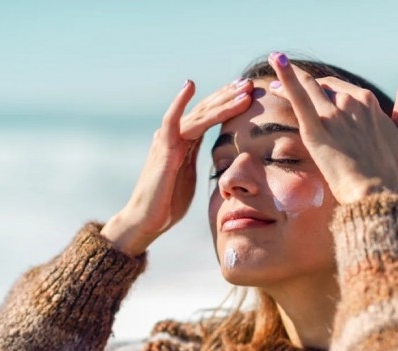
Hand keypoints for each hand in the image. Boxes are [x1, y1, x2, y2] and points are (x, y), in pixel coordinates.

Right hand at [101, 79, 252, 255]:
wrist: (147, 220)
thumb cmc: (168, 202)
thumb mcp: (189, 176)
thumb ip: (197, 160)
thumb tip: (216, 159)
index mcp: (185, 141)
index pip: (209, 116)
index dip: (228, 103)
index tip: (249, 92)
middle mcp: (175, 135)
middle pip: (206, 109)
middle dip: (229, 95)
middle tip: (250, 82)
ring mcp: (168, 140)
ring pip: (199, 114)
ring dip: (222, 101)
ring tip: (243, 89)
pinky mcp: (163, 149)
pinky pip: (172, 121)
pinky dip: (180, 102)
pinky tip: (190, 85)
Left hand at [266, 52, 397, 203]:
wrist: (375, 192)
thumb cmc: (390, 169)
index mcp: (369, 102)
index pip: (341, 89)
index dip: (325, 88)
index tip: (314, 91)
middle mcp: (351, 102)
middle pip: (322, 87)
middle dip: (304, 84)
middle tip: (282, 84)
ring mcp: (332, 114)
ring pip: (308, 87)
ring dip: (289, 77)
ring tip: (273, 75)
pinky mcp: (315, 129)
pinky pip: (298, 97)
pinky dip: (286, 77)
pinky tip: (276, 60)